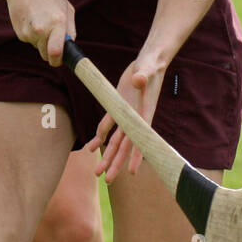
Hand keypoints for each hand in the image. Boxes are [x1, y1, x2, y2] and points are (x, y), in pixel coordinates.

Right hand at [2, 0, 74, 65]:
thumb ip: (70, 29)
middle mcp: (42, 30)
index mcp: (58, 22)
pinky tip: (33, 20)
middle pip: (47, 55)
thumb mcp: (67, 8)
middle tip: (52, 35)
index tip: (60, 60)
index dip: (58, 60)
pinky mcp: (20, 33)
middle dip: (51, 50)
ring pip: (39, 48)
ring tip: (41, 21)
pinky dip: (33, 35)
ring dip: (42, 40)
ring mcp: (29, 32)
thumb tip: (70, 46)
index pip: (56, 53)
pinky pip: (31, 41)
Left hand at [85, 56, 164, 179]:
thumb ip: (143, 76)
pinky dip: (100, 136)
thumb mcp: (147, 70)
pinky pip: (108, 125)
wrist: (149, 61)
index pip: (140, 138)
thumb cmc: (151, 66)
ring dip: (107, 155)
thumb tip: (139, 80)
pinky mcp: (118, 107)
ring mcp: (126, 115)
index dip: (137, 155)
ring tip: (98, 172)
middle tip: (107, 180)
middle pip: (126, 146)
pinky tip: (91, 147)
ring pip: (116, 140)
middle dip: (116, 163)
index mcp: (144, 113)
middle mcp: (135, 119)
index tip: (132, 171)